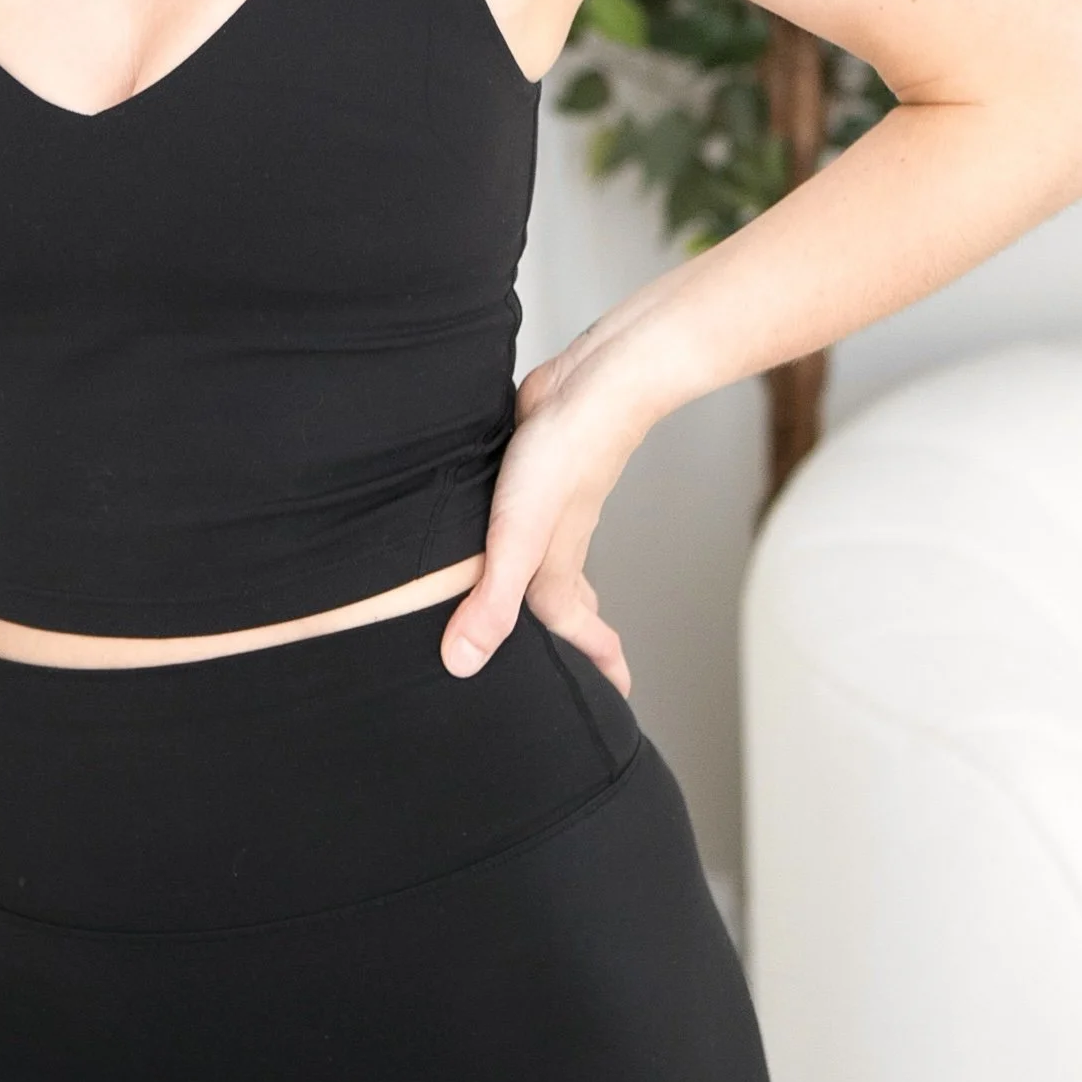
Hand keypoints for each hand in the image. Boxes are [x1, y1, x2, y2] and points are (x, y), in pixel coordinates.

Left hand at [439, 350, 640, 690]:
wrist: (592, 387)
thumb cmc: (562, 458)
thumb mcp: (517, 538)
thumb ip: (491, 601)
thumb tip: (462, 664)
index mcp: (553, 565)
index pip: (571, 626)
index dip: (592, 661)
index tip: (619, 694)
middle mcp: (555, 539)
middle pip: (569, 597)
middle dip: (581, 634)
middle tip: (596, 663)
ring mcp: (548, 503)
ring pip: (552, 556)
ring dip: (558, 583)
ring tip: (555, 603)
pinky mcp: (533, 468)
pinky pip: (532, 515)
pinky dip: (531, 534)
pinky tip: (514, 519)